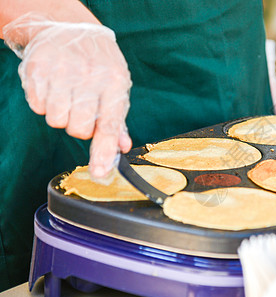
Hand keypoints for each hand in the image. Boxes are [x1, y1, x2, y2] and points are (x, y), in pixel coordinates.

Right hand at [3, 13, 131, 177]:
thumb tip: (121, 149)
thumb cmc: (100, 64)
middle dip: (80, 127)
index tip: (100, 173)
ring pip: (57, 121)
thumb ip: (117, 121)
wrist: (72, 29)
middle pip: (79, 129)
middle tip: (82, 109)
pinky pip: (38, 107)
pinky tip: (53, 87)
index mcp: (115, 83)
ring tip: (68, 95)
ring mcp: (62, 71)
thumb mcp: (117, 86)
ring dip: (62, 115)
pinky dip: (44, 103)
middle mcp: (90, 77)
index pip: (109, 125)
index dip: (103, 152)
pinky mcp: (38, 69)